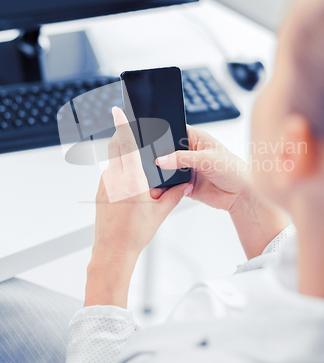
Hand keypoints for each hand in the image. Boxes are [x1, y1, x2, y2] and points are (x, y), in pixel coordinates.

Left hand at [85, 107, 191, 306]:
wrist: (112, 251)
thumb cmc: (134, 234)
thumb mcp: (160, 213)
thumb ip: (174, 194)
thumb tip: (184, 184)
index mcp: (132, 179)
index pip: (126, 144)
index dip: (122, 125)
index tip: (118, 111)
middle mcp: (115, 178)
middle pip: (116, 147)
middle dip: (122, 136)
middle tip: (131, 132)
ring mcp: (104, 184)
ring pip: (113, 161)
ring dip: (123, 158)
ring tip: (137, 172)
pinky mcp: (99, 191)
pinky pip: (110, 174)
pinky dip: (119, 173)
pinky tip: (129, 188)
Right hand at [156, 125, 288, 257]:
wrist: (241, 195)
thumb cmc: (233, 170)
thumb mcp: (207, 159)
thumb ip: (183, 158)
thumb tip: (162, 159)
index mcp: (196, 138)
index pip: (174, 131)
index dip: (163, 134)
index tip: (151, 141)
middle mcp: (189, 152)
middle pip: (166, 152)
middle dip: (159, 157)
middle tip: (152, 162)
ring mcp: (186, 169)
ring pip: (166, 169)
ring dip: (161, 174)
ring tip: (155, 176)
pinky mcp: (184, 184)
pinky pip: (170, 185)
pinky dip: (165, 187)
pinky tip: (162, 188)